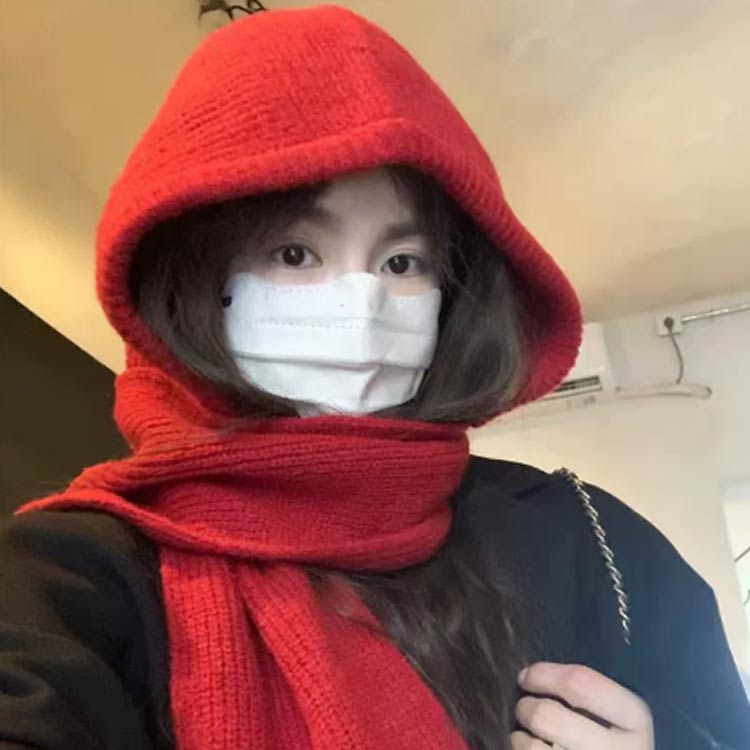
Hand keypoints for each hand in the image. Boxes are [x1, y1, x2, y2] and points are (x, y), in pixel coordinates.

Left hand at [511, 662, 653, 748]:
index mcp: (634, 718)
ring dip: (520, 736)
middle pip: (550, 717)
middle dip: (526, 707)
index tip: (526, 676)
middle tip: (525, 708)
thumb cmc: (613, 738)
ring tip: (526, 734)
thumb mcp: (617, 712)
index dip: (543, 674)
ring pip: (534, 747)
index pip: (580, 682)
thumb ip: (588, 692)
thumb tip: (532, 676)